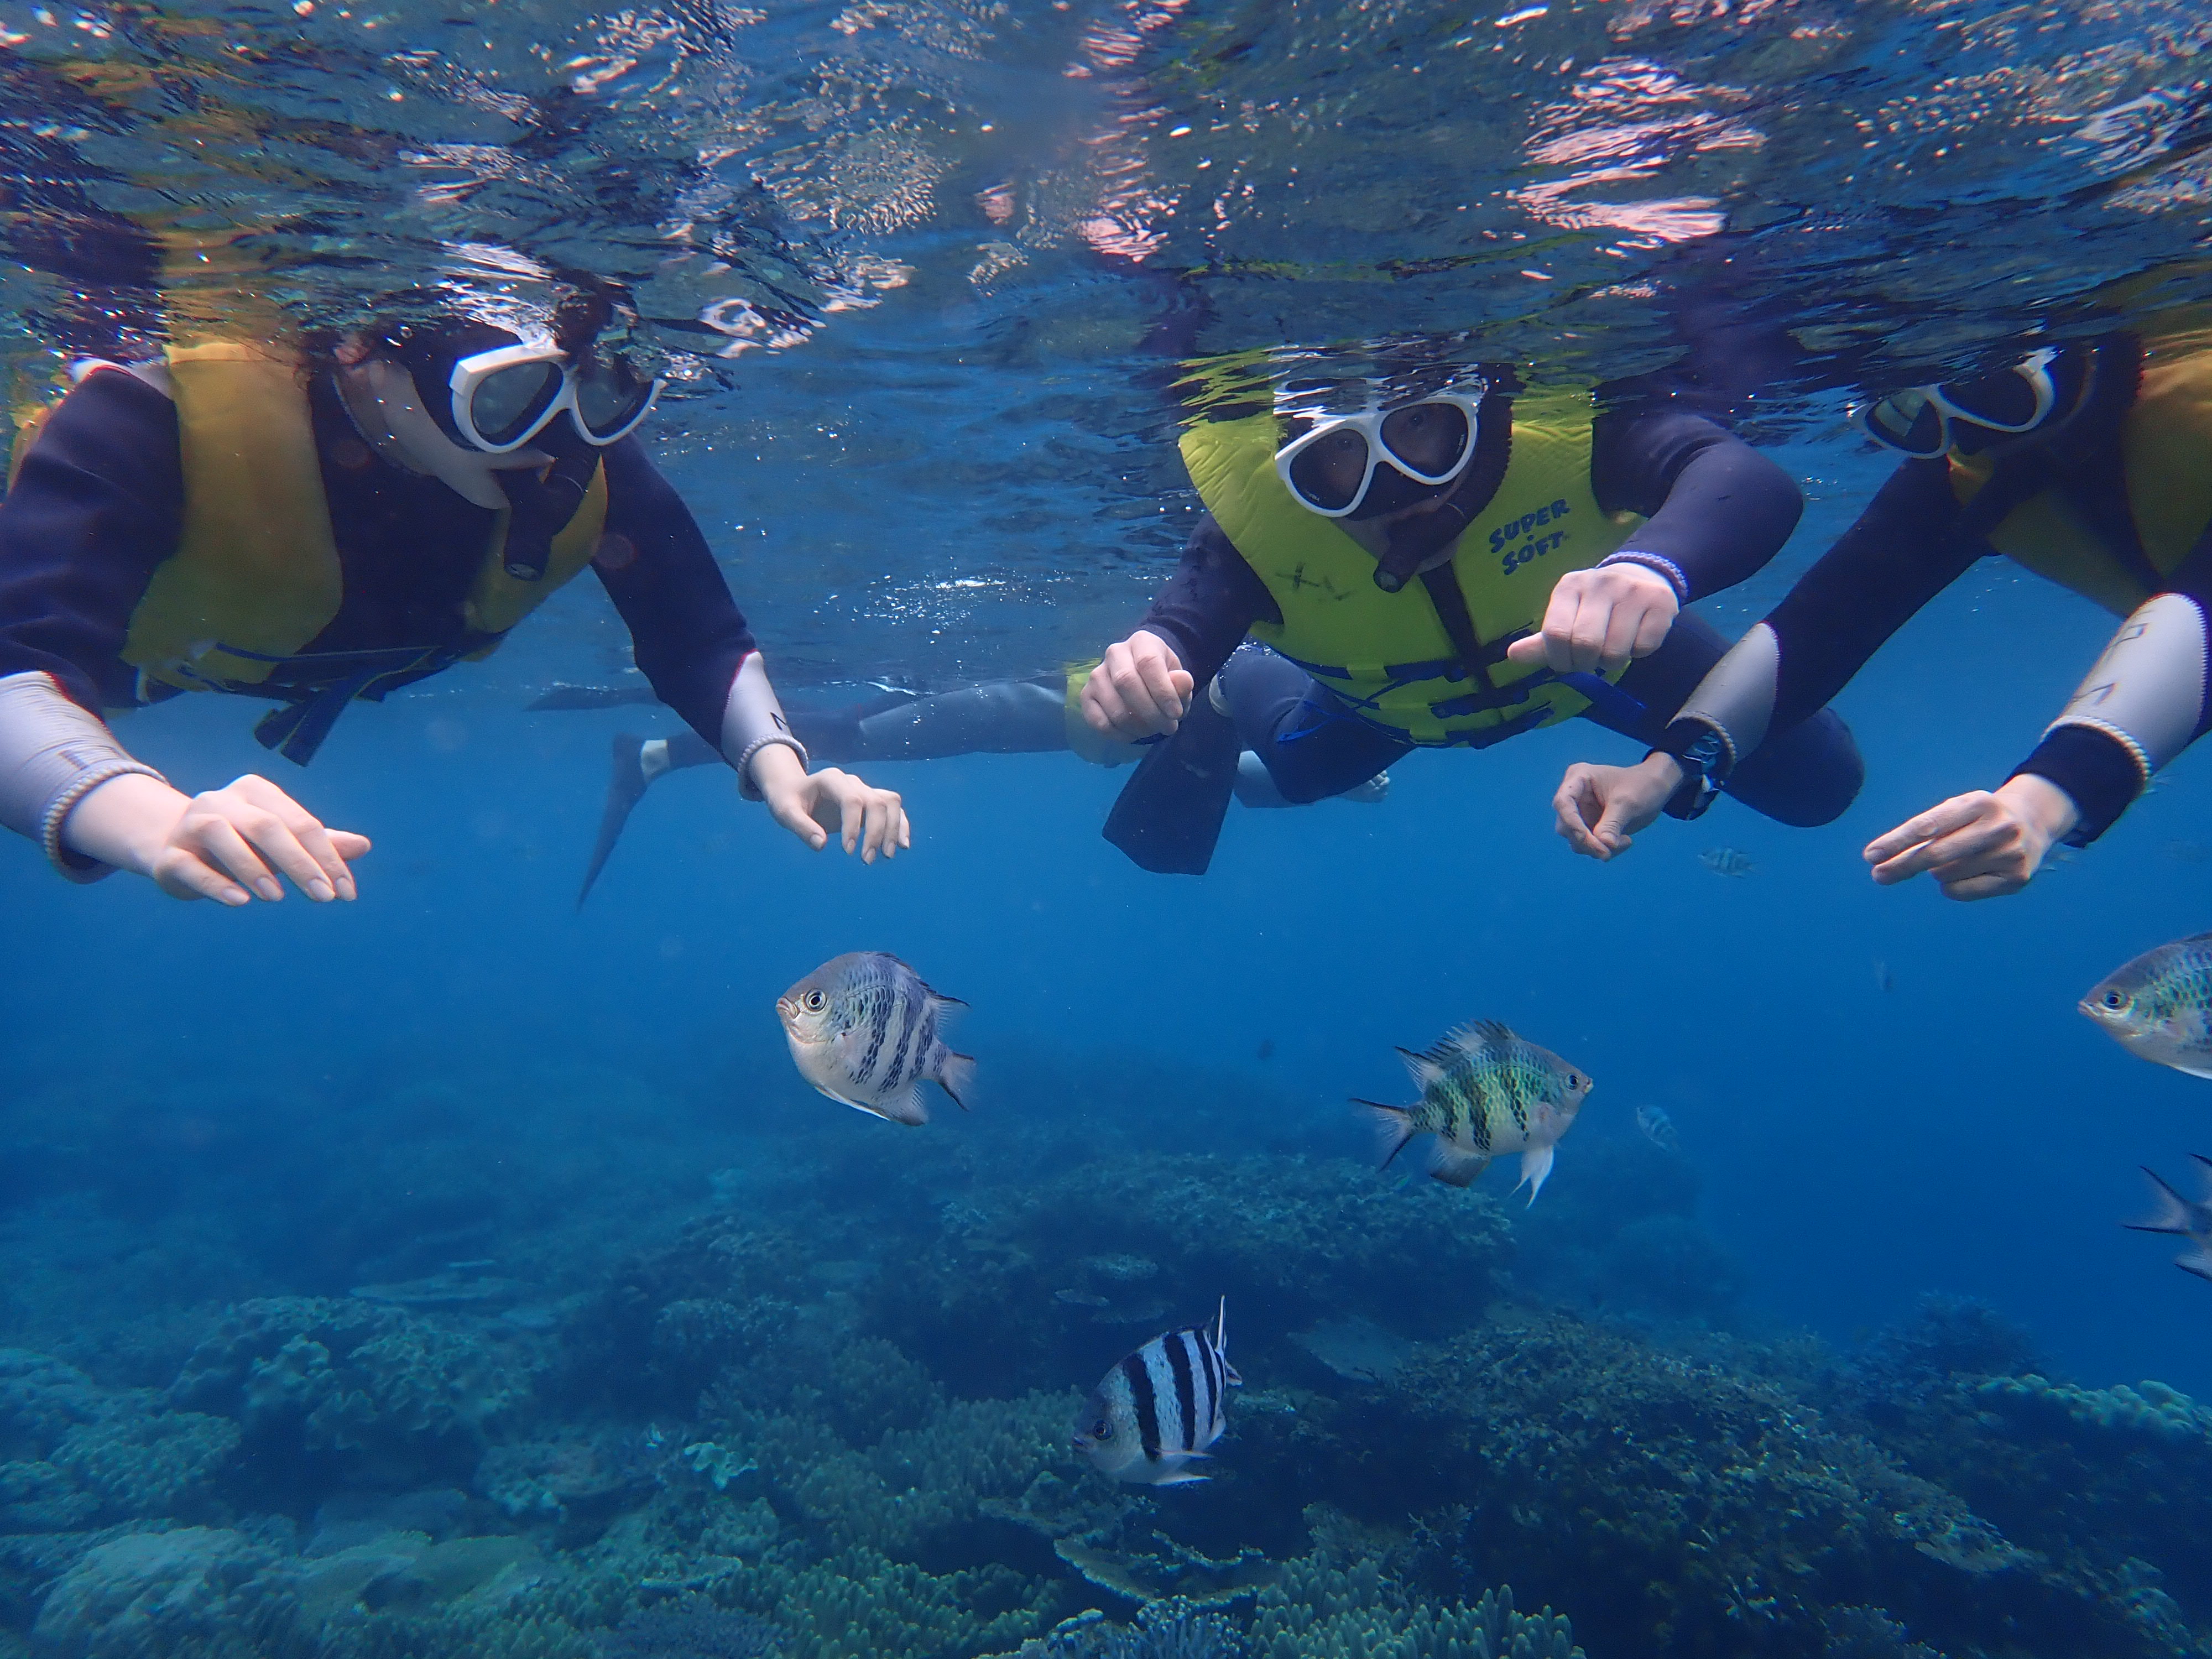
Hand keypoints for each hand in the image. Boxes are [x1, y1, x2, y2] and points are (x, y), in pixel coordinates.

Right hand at [64, 772, 367, 903]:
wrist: (176, 848)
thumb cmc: (244, 844)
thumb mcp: (284, 842)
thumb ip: (320, 844)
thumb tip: (364, 846)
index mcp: (257, 792)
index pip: (301, 823)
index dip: (327, 858)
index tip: (346, 894)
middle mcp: (222, 801)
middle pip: (267, 826)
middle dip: (299, 863)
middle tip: (323, 897)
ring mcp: (191, 824)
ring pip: (222, 835)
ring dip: (253, 867)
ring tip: (277, 897)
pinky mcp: (168, 854)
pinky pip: (189, 865)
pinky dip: (215, 883)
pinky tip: (240, 901)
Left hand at [752, 745, 908, 862]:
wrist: (793, 789)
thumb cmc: (788, 800)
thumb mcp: (785, 812)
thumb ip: (801, 827)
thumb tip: (822, 845)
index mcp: (831, 779)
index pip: (852, 800)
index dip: (853, 826)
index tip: (848, 852)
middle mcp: (852, 782)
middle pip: (876, 802)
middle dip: (876, 832)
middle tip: (866, 860)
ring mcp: (864, 790)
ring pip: (891, 802)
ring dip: (894, 828)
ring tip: (887, 855)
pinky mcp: (870, 802)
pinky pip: (894, 809)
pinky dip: (901, 825)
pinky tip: (902, 845)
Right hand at [1081, 630, 1192, 738]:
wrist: (1142, 675)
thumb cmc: (1162, 677)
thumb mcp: (1178, 678)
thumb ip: (1182, 683)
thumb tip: (1183, 681)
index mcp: (1141, 642)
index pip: (1148, 663)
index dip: (1163, 692)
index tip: (1176, 713)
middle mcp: (1114, 653)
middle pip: (1126, 683)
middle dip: (1150, 712)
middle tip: (1168, 727)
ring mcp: (1096, 675)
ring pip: (1114, 707)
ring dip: (1137, 727)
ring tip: (1153, 730)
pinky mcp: (1086, 695)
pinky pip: (1099, 721)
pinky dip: (1119, 734)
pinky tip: (1133, 733)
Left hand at [1504, 564, 1678, 673]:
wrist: (1643, 577)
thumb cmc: (1596, 606)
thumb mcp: (1566, 616)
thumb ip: (1542, 640)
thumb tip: (1512, 655)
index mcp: (1569, 586)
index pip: (1555, 634)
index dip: (1559, 660)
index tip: (1566, 664)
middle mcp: (1600, 583)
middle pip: (1585, 645)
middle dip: (1585, 664)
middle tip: (1590, 661)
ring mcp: (1632, 590)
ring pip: (1615, 651)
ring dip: (1612, 663)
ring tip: (1612, 650)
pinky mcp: (1660, 602)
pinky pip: (1644, 648)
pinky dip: (1638, 653)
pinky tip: (1635, 638)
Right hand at [1553, 753, 1681, 859]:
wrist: (1656, 788)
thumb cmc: (1643, 785)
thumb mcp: (1628, 803)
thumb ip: (1612, 824)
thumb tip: (1603, 846)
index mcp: (1579, 778)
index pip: (1563, 802)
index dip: (1572, 823)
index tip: (1589, 839)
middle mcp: (1575, 796)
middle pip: (1566, 825)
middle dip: (1588, 841)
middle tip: (1608, 852)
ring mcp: (1580, 813)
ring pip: (1576, 840)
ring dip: (1597, 848)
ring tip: (1625, 842)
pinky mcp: (1589, 827)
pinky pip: (1588, 845)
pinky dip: (1604, 849)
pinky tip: (1625, 842)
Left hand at [1863, 774, 2079, 899]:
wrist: (2033, 822)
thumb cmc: (1978, 818)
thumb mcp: (1956, 810)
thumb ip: (1923, 830)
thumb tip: (1883, 860)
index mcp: (1979, 803)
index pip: (1928, 826)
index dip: (1897, 842)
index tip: (1870, 856)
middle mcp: (1998, 827)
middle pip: (1935, 854)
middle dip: (1901, 866)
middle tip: (1878, 875)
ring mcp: (2010, 854)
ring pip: (1945, 875)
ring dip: (1935, 871)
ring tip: (1956, 858)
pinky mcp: (2016, 878)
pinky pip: (1960, 891)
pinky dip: (1951, 886)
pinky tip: (1968, 873)